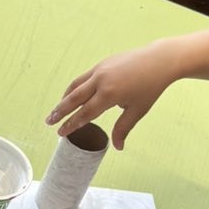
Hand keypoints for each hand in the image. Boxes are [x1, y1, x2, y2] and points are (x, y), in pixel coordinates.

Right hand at [47, 42, 180, 143]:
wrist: (159, 60)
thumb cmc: (150, 87)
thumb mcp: (137, 110)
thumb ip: (123, 128)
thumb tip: (117, 147)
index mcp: (109, 95)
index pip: (85, 113)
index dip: (71, 124)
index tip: (61, 133)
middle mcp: (100, 81)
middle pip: (74, 99)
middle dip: (60, 111)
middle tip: (49, 122)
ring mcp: (99, 70)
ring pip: (75, 86)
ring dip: (64, 98)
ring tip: (57, 110)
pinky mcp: (101, 64)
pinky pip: (83, 78)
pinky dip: (74, 88)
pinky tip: (72, 95)